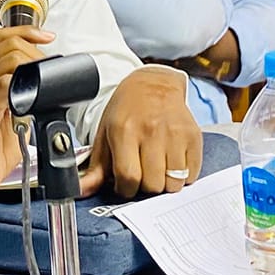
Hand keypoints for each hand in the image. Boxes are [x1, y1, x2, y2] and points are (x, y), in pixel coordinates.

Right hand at [0, 23, 50, 235]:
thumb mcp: (9, 120)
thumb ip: (24, 103)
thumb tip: (47, 96)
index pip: (1, 40)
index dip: (26, 32)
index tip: (47, 37)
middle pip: (7, 43)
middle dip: (35, 50)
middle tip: (48, 70)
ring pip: (8, 59)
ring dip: (32, 66)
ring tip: (42, 84)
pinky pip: (1, 84)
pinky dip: (19, 84)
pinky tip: (29, 96)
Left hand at [86, 64, 200, 198]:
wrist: (154, 83)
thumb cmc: (127, 110)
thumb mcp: (105, 134)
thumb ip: (95, 168)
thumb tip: (82, 191)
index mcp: (124, 130)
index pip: (128, 177)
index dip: (126, 189)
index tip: (125, 184)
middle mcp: (151, 131)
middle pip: (152, 184)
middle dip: (145, 187)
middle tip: (142, 174)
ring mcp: (175, 133)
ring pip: (173, 183)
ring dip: (165, 183)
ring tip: (157, 169)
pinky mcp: (193, 136)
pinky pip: (191, 174)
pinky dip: (182, 177)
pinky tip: (172, 164)